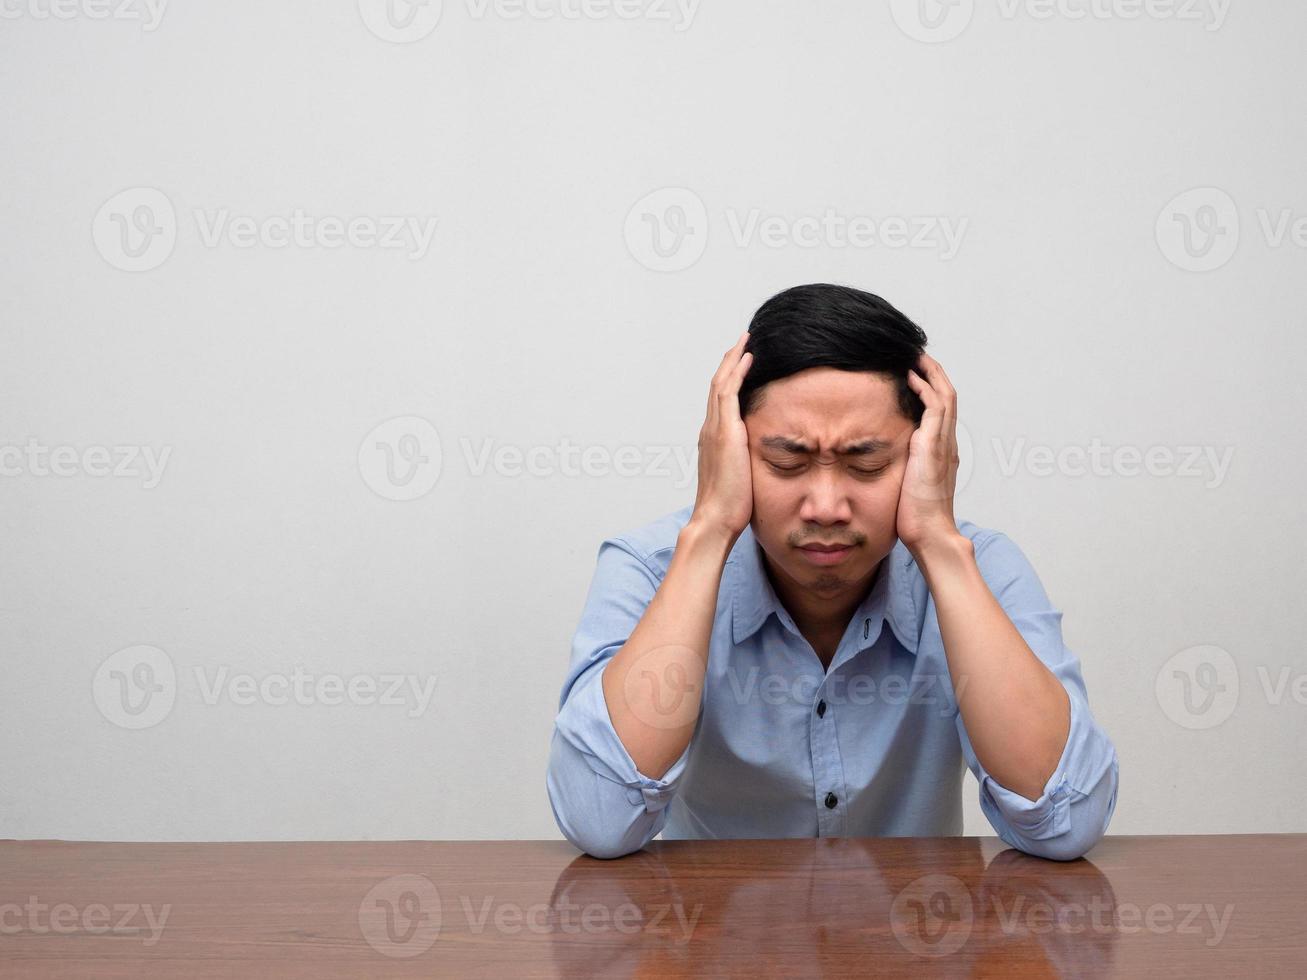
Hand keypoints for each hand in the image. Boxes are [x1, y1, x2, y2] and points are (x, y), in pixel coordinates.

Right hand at [691, 331, 754, 540]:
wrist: (715, 519)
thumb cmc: (729, 507)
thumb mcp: (738, 478)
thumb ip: (744, 463)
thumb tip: (756, 461)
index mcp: (712, 440)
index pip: (719, 402)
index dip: (728, 380)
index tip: (740, 364)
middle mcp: (710, 430)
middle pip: (717, 385)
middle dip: (728, 362)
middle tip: (741, 343)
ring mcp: (715, 429)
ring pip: (721, 383)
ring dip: (732, 360)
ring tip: (745, 341)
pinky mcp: (724, 431)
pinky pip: (728, 391)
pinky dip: (736, 371)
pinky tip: (748, 358)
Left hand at [897, 352, 961, 556]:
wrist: (929, 533)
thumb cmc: (915, 516)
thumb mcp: (907, 484)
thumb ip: (903, 468)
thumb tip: (885, 462)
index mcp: (941, 450)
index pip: (940, 409)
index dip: (930, 387)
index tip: (914, 372)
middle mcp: (946, 442)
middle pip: (946, 395)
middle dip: (932, 372)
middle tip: (915, 354)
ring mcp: (942, 443)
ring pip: (944, 395)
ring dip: (930, 372)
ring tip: (914, 355)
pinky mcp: (934, 447)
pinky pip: (936, 408)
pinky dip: (926, 388)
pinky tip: (911, 376)